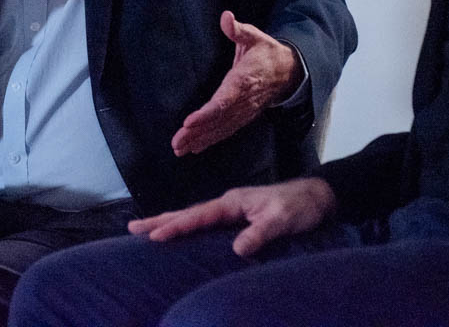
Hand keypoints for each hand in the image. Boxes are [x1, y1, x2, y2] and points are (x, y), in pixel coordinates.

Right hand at [129, 177, 335, 255]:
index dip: (176, 226)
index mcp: (232, 201)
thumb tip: (236, 250)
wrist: (316, 198)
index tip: (154, 235)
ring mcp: (231, 209)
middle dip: (160, 220)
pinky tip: (180, 233)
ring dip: (170, 222)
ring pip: (194, 216)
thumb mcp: (281, 220)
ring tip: (146, 230)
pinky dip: (187, 226)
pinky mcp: (237, 217)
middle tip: (132, 228)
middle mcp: (227, 203)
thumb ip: (259, 233)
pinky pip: (205, 222)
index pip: (199, 215)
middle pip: (188, 212)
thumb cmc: (298, 207)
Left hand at [171, 11, 301, 155]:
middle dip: (197, 132)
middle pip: (218, 119)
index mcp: (244, 80)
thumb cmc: (265, 52)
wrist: (288, 72)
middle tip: (177, 143)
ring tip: (180, 149)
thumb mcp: (255, 37)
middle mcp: (244, 100)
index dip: (207, 113)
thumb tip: (226, 17)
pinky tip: (196, 148)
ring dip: (200, 139)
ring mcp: (245, 111)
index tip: (189, 122)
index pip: (224, 100)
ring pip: (221, 128)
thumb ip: (239, 30)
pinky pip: (227, 130)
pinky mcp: (244, 116)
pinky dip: (211, 140)